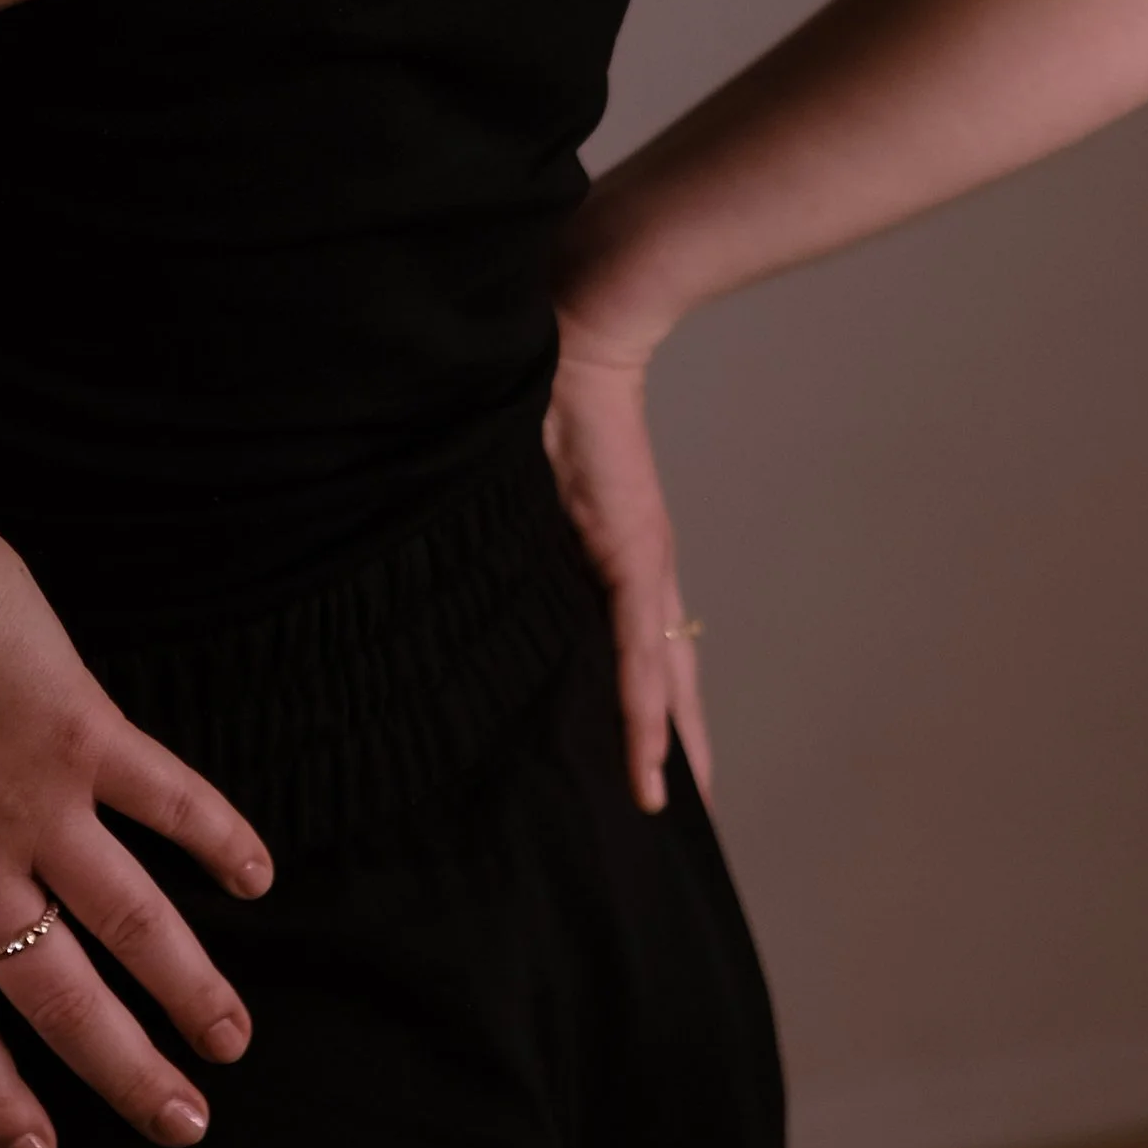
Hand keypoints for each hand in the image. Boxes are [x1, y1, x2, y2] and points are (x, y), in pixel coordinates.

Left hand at [0, 521, 272, 1147]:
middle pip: (58, 997)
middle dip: (124, 1069)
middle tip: (182, 1125)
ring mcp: (37, 804)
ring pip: (128, 920)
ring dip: (186, 984)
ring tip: (232, 1040)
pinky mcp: (84, 733)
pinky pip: (165, 795)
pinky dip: (215, 835)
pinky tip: (258, 875)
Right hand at [542, 302, 710, 817]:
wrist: (582, 339)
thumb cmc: (548, 398)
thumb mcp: (528, 485)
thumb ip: (517, 528)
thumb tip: (476, 560)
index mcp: (621, 555)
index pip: (640, 645)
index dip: (647, 704)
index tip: (648, 760)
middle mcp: (642, 570)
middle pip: (665, 675)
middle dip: (671, 743)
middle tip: (669, 808)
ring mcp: (642, 564)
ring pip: (659, 676)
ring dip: (662, 743)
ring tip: (659, 801)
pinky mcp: (632, 553)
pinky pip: (636, 649)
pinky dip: (643, 707)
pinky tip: (650, 756)